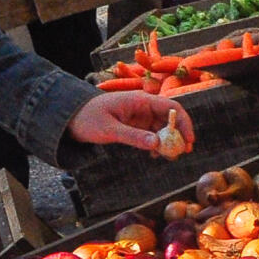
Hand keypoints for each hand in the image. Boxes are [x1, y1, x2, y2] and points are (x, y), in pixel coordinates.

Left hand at [69, 91, 193, 156]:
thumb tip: (157, 145)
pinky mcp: (135, 125)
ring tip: (169, 157)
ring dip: (169, 141)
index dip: (184, 122)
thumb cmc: (87, 119)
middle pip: (170, 118)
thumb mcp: (109, 129)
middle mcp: (143, 106)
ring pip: (163, 127)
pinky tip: (155, 155)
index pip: (171, 107)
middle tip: (183, 152)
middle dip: (179, 135)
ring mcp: (140, 116)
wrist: (69, 118)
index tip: (189, 140)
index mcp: (140, 100)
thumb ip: (133, 136)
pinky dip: (157, 144)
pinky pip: (153, 134)